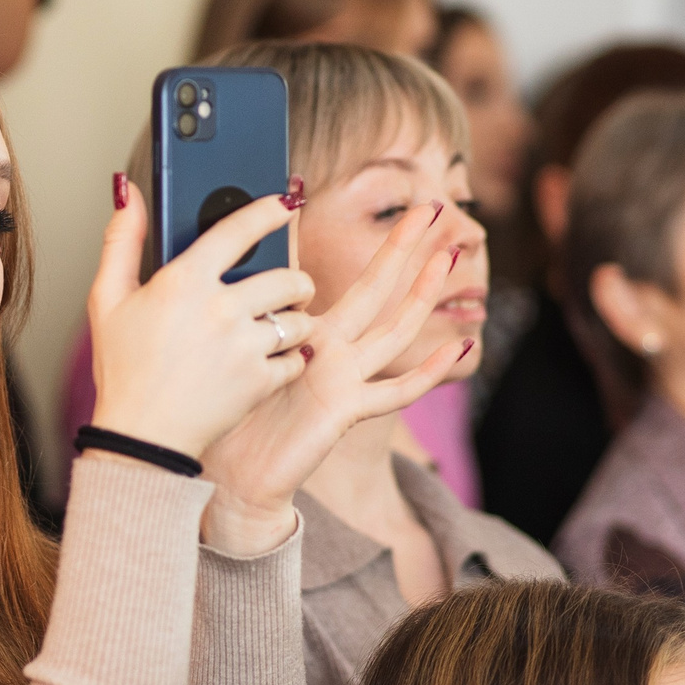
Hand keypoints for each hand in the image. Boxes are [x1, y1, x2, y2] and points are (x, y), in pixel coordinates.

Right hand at [86, 176, 314, 460]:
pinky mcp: (259, 382)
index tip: (288, 203)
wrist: (141, 437)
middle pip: (288, 276)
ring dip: (297, 319)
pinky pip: (296, 359)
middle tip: (289, 288)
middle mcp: (219, 309)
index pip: (240, 228)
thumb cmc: (123, 370)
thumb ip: (121, 241)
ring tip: (280, 326)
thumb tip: (129, 194)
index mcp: (184, 282)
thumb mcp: (107, 300)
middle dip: (296, 280)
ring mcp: (243, 347)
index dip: (270, 210)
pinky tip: (271, 361)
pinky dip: (290, 360)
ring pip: (300, 318)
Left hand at [199, 195, 477, 553]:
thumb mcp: (234, 348)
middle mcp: (335, 353)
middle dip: (403, 248)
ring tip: (449, 255)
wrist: (230, 477)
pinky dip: (429, 370)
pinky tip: (457, 347)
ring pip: (396, 329)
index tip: (384, 209)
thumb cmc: (227, 418)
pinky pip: (397, 390)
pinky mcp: (346, 409)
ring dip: (423, 292)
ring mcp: (346, 381)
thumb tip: (239, 253)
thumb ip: (248, 306)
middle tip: (431, 207)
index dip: (363, 248)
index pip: (345, 280)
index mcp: (309, 334)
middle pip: (378, 290)